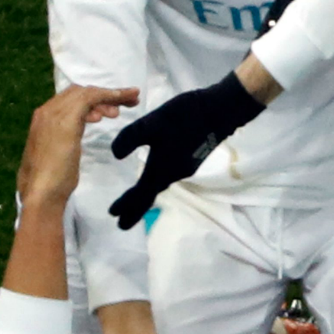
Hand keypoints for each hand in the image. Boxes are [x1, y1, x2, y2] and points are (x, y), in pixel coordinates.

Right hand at [18, 85, 138, 208]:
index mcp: (43, 120)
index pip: (70, 101)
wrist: (41, 194)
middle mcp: (46, 111)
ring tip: (130, 104)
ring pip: (86, 93)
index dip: (93, 102)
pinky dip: (109, 95)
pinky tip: (124, 100)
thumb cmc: (51, 184)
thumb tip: (69, 144)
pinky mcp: (66, 119)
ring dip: (111, 95)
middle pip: (79, 93)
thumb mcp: (58, 157)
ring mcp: (54, 114)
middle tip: (127, 103)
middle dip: (104, 95)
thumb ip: (62, 145)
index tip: (111, 111)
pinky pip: (90, 98)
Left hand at [107, 73, 264, 227]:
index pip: (140, 195)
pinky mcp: (191, 159)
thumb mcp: (151, 123)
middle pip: (150, 196)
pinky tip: (155, 173)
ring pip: (159, 186)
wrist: (220, 111)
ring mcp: (184, 168)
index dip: (126, 206)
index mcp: (160, 170)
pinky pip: (168, 177)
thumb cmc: (184, 117)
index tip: (113, 217)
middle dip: (135, 208)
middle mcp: (172, 174)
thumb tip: (115, 154)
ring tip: (134, 198)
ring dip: (145, 195)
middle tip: (121, 222)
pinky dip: (156, 182)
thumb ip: (131, 138)